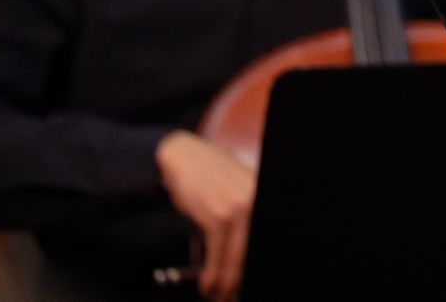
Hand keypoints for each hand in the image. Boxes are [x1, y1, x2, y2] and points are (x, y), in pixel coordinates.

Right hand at [154, 130, 257, 301]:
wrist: (183, 157)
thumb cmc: (209, 174)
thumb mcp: (237, 188)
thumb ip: (246, 214)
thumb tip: (242, 254)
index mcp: (262, 192)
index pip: (262, 236)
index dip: (252, 265)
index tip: (244, 282)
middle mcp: (256, 199)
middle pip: (251, 250)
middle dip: (240, 277)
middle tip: (232, 294)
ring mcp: (239, 208)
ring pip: (237, 257)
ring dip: (226, 281)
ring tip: (220, 294)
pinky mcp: (218, 217)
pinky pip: (218, 253)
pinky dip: (213, 273)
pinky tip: (208, 284)